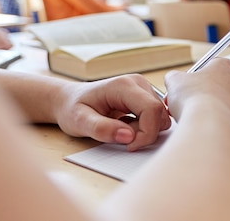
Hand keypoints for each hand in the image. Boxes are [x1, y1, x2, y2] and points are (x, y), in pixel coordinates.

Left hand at [53, 74, 170, 150]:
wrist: (69, 100)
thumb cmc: (72, 108)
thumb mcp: (79, 122)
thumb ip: (102, 129)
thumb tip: (128, 136)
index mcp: (124, 85)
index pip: (152, 109)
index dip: (147, 133)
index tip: (129, 146)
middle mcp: (138, 83)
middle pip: (159, 114)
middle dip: (145, 133)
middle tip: (120, 137)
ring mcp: (143, 88)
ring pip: (160, 117)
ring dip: (144, 130)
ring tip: (121, 129)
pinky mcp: (145, 96)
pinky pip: (156, 117)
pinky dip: (144, 127)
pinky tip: (126, 125)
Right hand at [165, 58, 229, 140]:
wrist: (208, 125)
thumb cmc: (195, 99)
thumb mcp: (174, 81)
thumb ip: (174, 77)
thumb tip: (173, 80)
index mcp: (223, 66)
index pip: (209, 66)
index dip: (194, 77)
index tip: (186, 86)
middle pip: (218, 85)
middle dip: (203, 93)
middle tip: (188, 103)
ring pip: (224, 104)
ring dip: (212, 108)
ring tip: (196, 116)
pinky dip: (219, 123)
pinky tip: (207, 126)